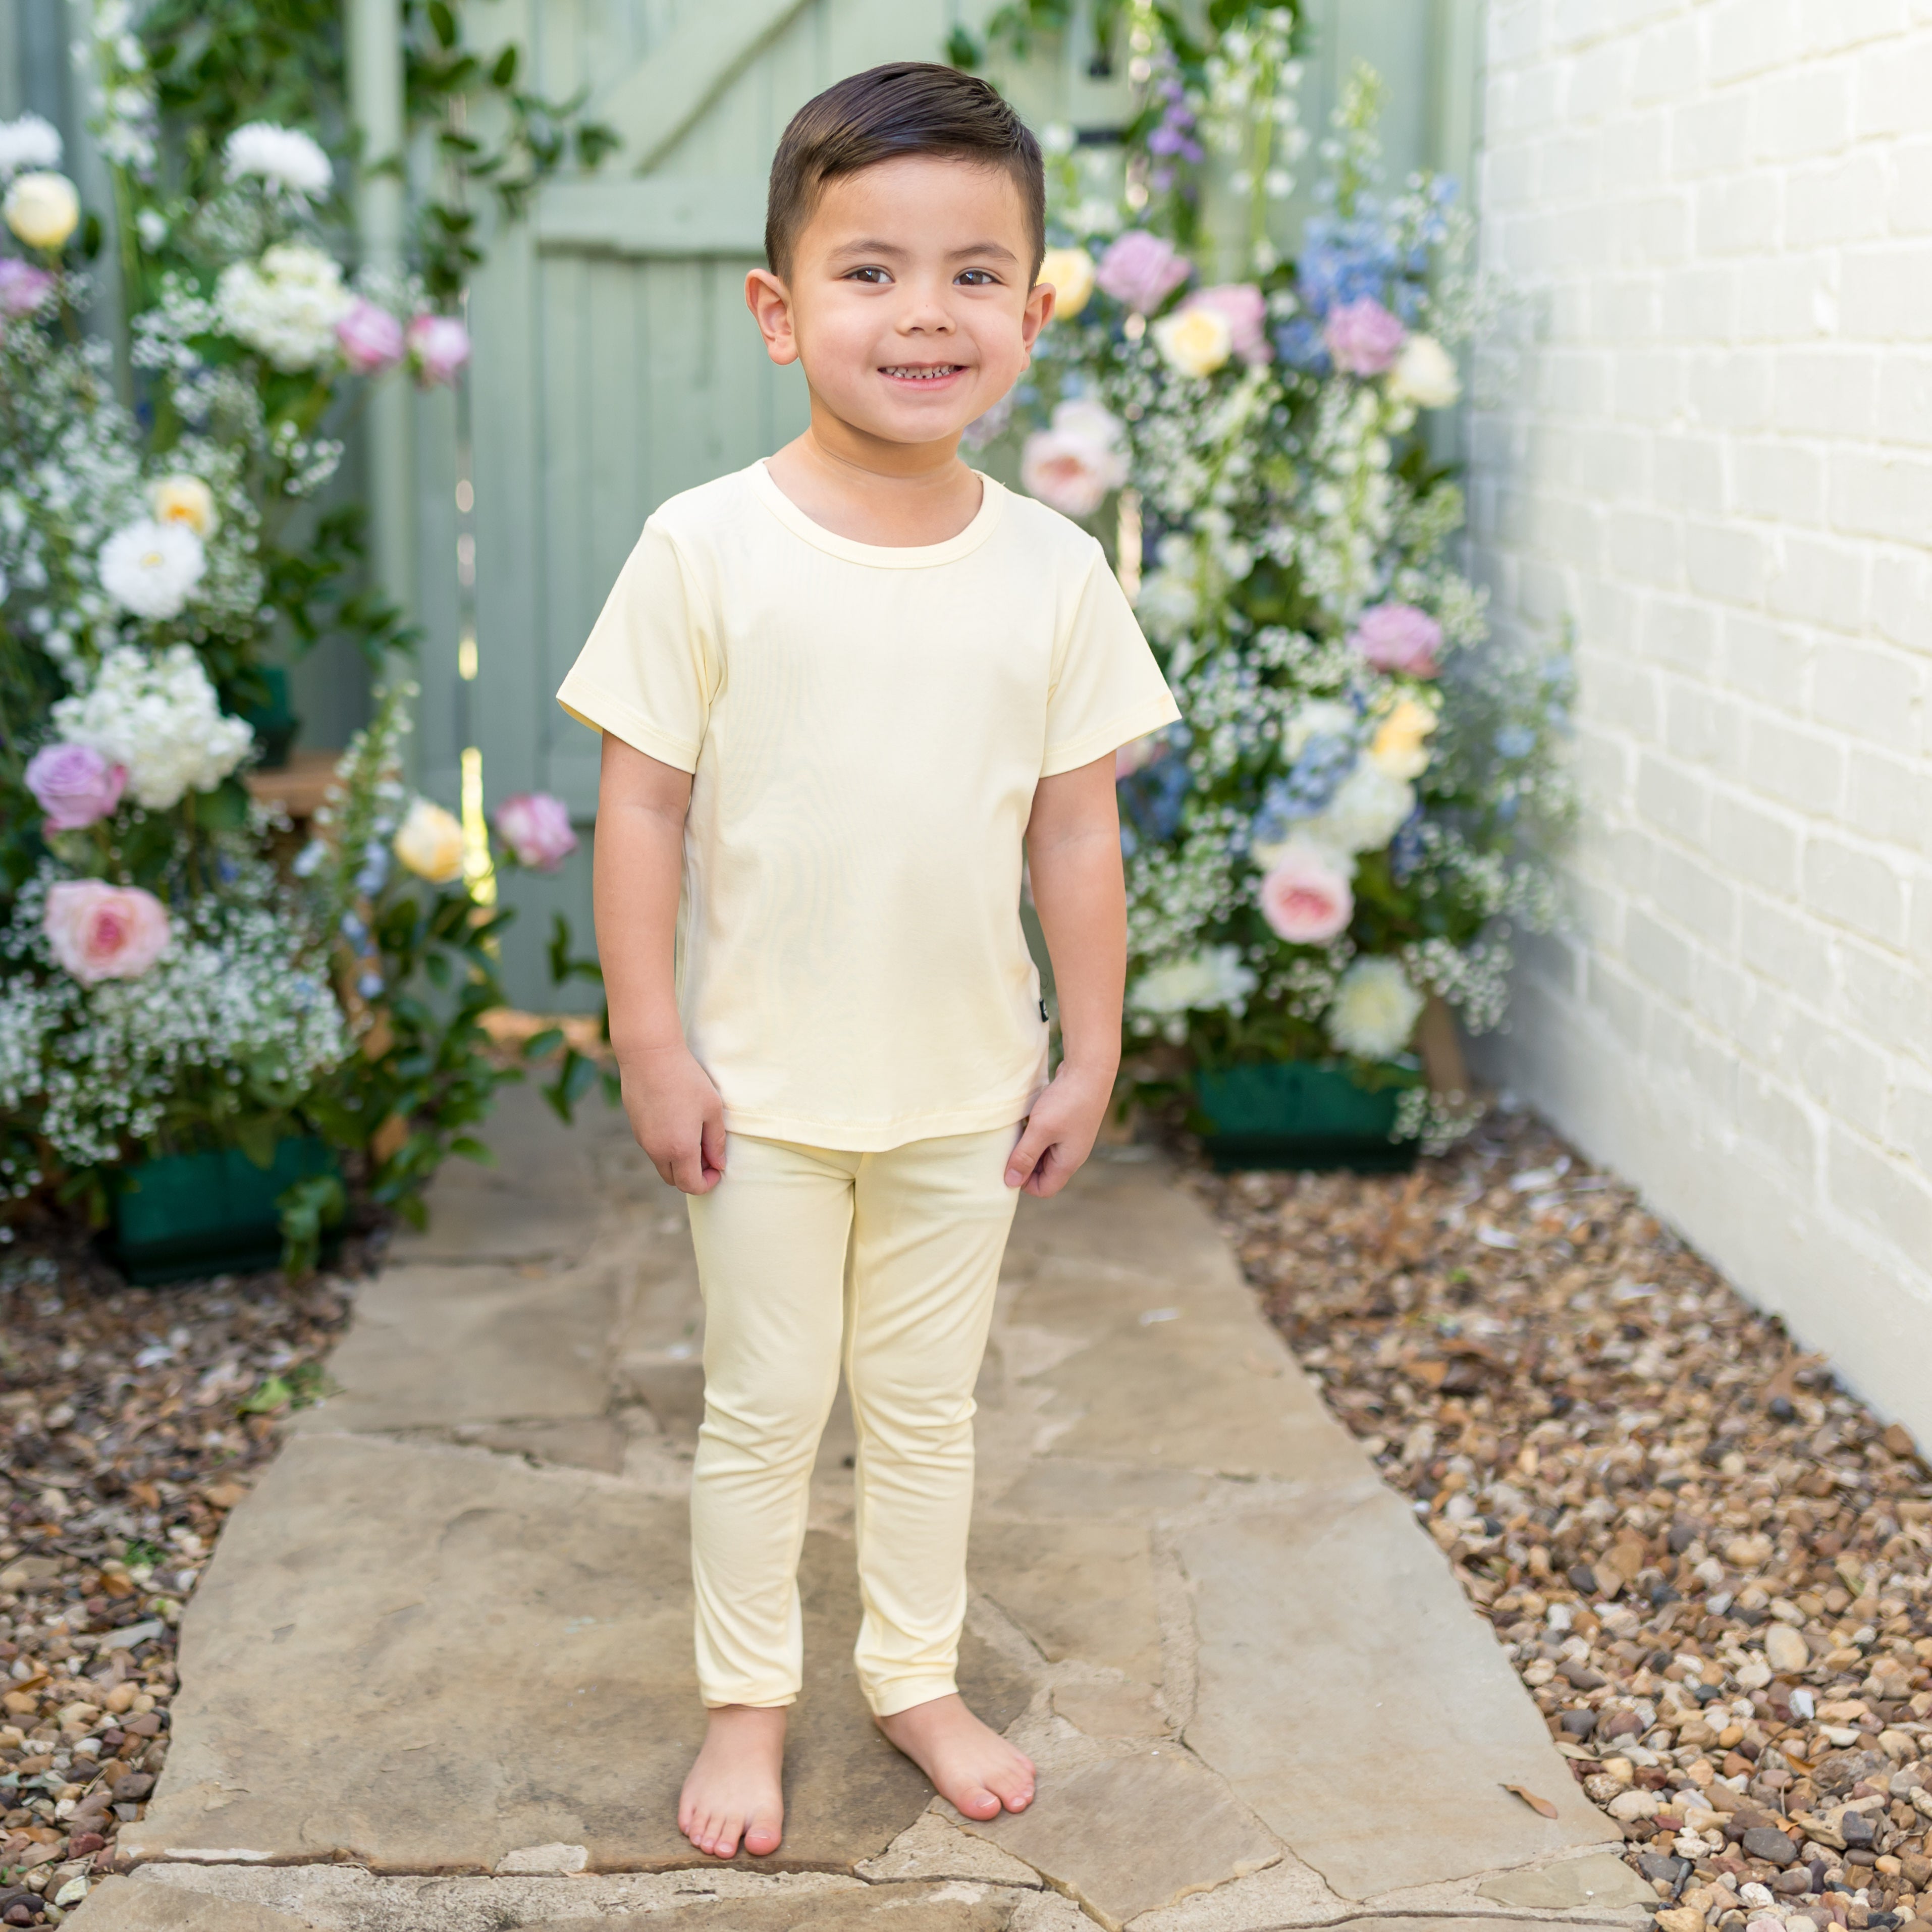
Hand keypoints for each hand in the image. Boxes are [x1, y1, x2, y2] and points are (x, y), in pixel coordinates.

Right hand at [619, 1041, 726, 1193]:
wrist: (649, 1056)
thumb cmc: (686, 1079)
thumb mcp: (712, 1109)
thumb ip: (716, 1141)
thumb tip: (718, 1163)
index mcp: (680, 1149)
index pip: (691, 1185)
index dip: (707, 1183)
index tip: (717, 1168)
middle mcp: (657, 1150)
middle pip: (675, 1180)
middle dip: (692, 1174)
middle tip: (707, 1152)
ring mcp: (643, 1140)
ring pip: (662, 1164)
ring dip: (679, 1160)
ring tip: (693, 1134)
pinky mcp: (635, 1128)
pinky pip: (653, 1148)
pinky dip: (666, 1147)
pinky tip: (676, 1122)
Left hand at [1004, 1061, 1116, 1197]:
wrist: (1090, 1069)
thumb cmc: (1067, 1101)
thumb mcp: (1041, 1130)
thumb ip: (1025, 1156)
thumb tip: (1010, 1183)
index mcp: (1068, 1162)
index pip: (1044, 1189)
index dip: (1024, 1182)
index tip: (1009, 1164)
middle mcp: (1071, 1154)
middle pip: (1043, 1172)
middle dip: (1024, 1164)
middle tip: (1008, 1146)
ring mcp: (1070, 1138)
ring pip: (1043, 1153)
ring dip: (1028, 1146)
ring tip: (1017, 1131)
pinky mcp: (1067, 1122)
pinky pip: (1047, 1136)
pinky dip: (1034, 1132)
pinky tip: (1027, 1119)